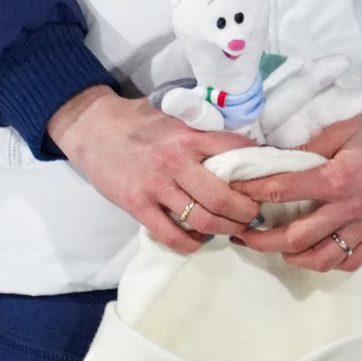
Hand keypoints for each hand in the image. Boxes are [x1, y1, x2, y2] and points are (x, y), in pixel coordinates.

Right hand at [49, 84, 265, 252]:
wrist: (93, 128)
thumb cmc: (140, 122)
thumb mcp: (177, 116)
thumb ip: (205, 129)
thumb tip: (244, 143)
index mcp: (191, 136)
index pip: (237, 150)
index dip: (259, 167)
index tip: (268, 180)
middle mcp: (176, 161)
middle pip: (224, 197)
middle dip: (247, 211)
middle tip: (255, 214)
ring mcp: (156, 186)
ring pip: (202, 219)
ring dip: (226, 229)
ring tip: (235, 228)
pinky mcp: (137, 205)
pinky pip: (170, 234)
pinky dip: (191, 243)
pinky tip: (199, 240)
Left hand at [237, 81, 361, 271]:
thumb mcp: (343, 128)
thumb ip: (308, 148)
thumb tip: (273, 160)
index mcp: (338, 177)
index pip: (281, 190)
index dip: (251, 191)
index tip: (234, 191)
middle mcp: (351, 207)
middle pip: (295, 237)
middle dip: (261, 240)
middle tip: (243, 234)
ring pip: (322, 258)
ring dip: (292, 257)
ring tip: (277, 248)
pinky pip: (352, 260)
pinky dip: (330, 263)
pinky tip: (315, 253)